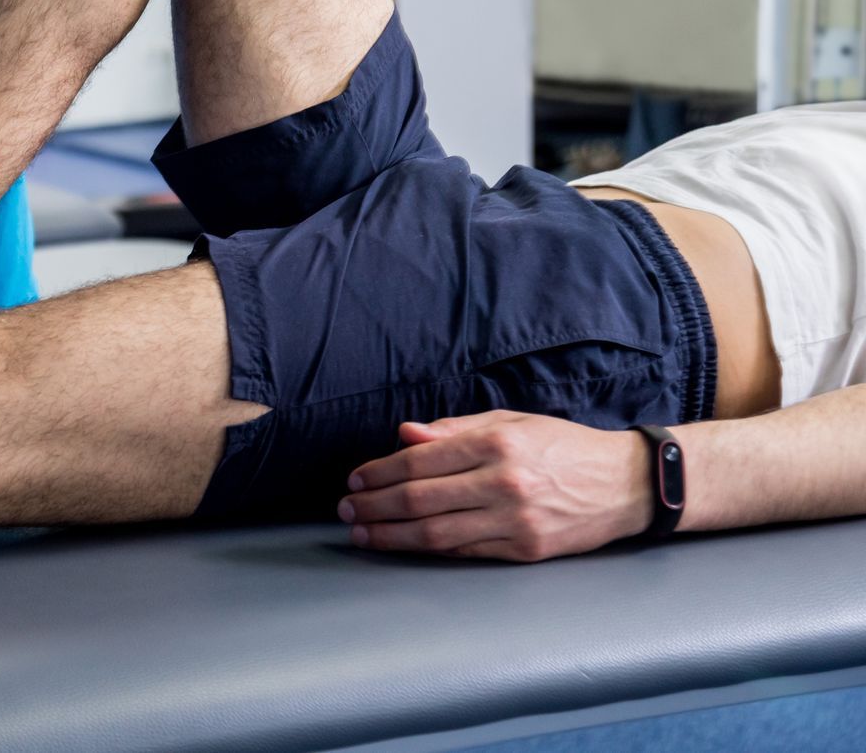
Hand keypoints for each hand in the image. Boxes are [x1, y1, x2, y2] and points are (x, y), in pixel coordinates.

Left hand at [339, 412, 653, 562]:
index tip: (355, 480)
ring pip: (437, 533)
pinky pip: (465, 551)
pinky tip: (404, 546)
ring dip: (391, 536)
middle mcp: (504, 482)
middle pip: (420, 499)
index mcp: (496, 444)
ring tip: (362, 535)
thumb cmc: (562, 447)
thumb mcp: (511, 422)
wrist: (627, 483)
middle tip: (346, 510)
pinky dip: (429, 549)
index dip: (379, 472)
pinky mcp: (527, 549)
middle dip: (375, 506)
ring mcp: (516, 520)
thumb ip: (454, 429)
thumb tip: (404, 434)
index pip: (420, 460)